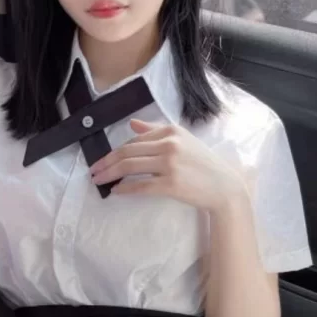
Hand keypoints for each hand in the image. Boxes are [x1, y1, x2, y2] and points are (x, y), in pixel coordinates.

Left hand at [90, 119, 245, 210]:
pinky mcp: (171, 183)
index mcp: (171, 131)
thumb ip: (156, 131)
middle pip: (127, 152)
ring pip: (130, 167)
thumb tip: (132, 124)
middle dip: (106, 162)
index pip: (135, 140)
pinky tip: (116, 191)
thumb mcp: (183, 141)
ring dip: (110, 174)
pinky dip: (125, 188)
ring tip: (98, 181)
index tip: (103, 160)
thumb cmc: (203, 164)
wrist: (224, 187)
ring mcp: (170, 164)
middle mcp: (169, 144)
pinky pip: (140, 186)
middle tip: (92, 171)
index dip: (115, 151)